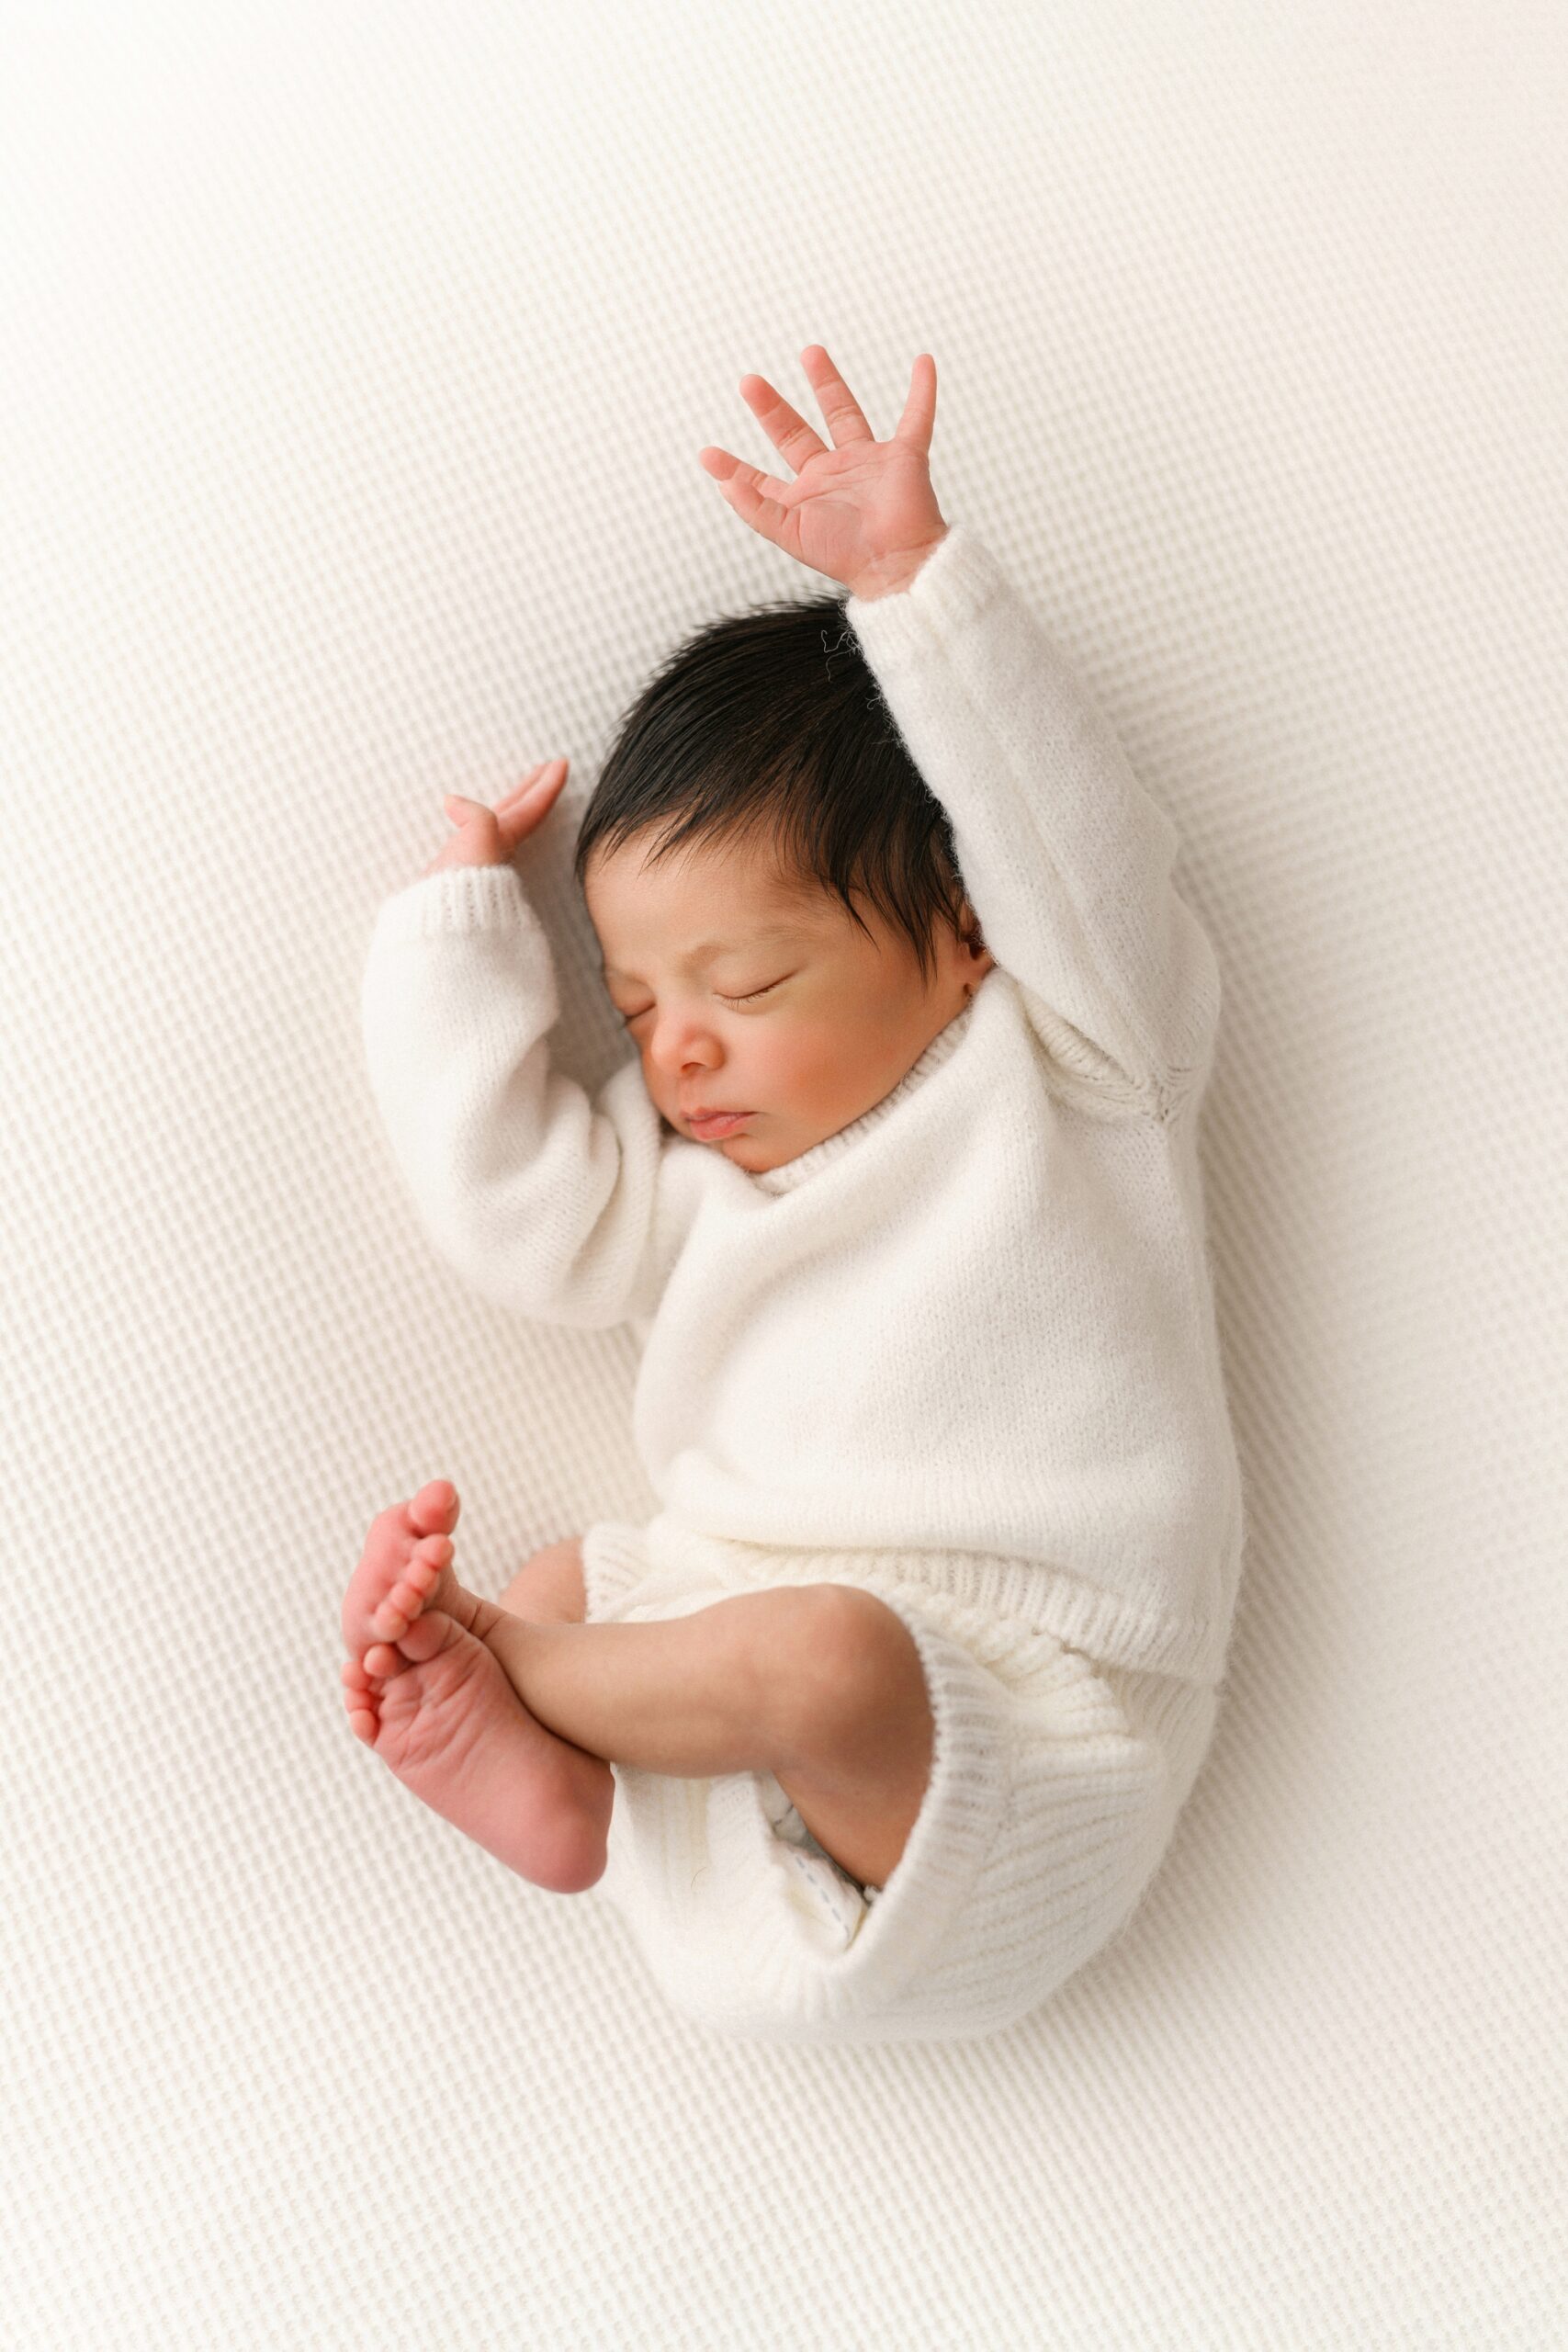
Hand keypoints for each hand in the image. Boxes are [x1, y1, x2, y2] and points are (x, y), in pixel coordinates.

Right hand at [421, 757, 570, 878]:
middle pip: (519, 813)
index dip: (548, 785)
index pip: (533, 808)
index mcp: (503, 841)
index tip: (561, 763)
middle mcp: (494, 851)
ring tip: (514, 793)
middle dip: (532, 789)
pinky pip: (473, 837)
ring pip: (497, 825)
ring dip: (508, 805)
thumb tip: (453, 803)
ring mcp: (477, 862)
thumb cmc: (465, 889)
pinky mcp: (458, 873)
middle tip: (544, 769)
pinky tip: (467, 824)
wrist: (444, 927)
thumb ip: (474, 815)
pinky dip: (474, 822)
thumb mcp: (478, 841)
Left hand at [698, 345, 946, 599]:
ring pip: (844, 414)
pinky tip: (922, 363)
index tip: (708, 455)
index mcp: (805, 498)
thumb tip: (724, 485)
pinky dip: (923, 391)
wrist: (895, 563)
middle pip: (795, 433)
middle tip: (749, 382)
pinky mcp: (903, 456)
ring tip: (811, 352)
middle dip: (772, 408)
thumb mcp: (790, 533)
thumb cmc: (845, 555)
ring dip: (828, 383)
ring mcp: (867, 464)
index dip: (735, 469)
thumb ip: (756, 509)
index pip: (762, 479)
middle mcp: (832, 477)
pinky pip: (916, 417)